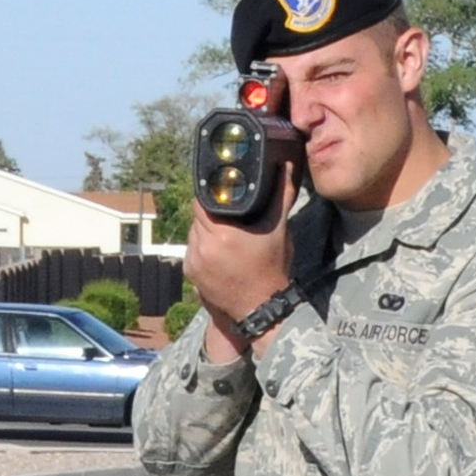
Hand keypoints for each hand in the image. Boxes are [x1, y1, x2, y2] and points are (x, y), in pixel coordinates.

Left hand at [185, 171, 296, 358]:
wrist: (262, 309)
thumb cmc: (272, 269)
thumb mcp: (278, 231)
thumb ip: (280, 196)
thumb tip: (285, 166)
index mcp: (221, 233)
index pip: (202, 201)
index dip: (212, 196)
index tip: (223, 196)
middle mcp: (202, 247)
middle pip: (197, 217)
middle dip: (211, 214)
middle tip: (230, 218)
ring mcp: (194, 261)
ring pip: (193, 233)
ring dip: (206, 231)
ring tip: (226, 236)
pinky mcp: (190, 273)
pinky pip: (192, 250)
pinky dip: (202, 247)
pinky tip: (220, 252)